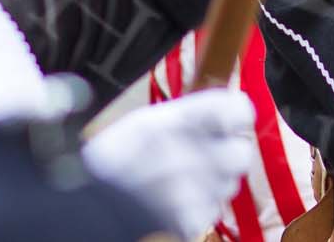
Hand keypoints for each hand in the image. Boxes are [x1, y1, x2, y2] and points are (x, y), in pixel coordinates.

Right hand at [82, 88, 253, 238]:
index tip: (229, 121)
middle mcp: (196, 156)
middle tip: (208, 155)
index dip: (237, 116)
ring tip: (183, 180)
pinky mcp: (193, 223)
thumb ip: (192, 115)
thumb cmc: (115, 158)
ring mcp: (197, 194)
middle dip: (228, 155)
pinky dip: (198, 208)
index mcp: (183, 122)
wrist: (92, 207)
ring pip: (229, 185)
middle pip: (241, 154)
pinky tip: (176, 202)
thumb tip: (226, 110)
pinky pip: (211, 212)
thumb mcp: (148, 120)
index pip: (241, 111)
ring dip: (214, 183)